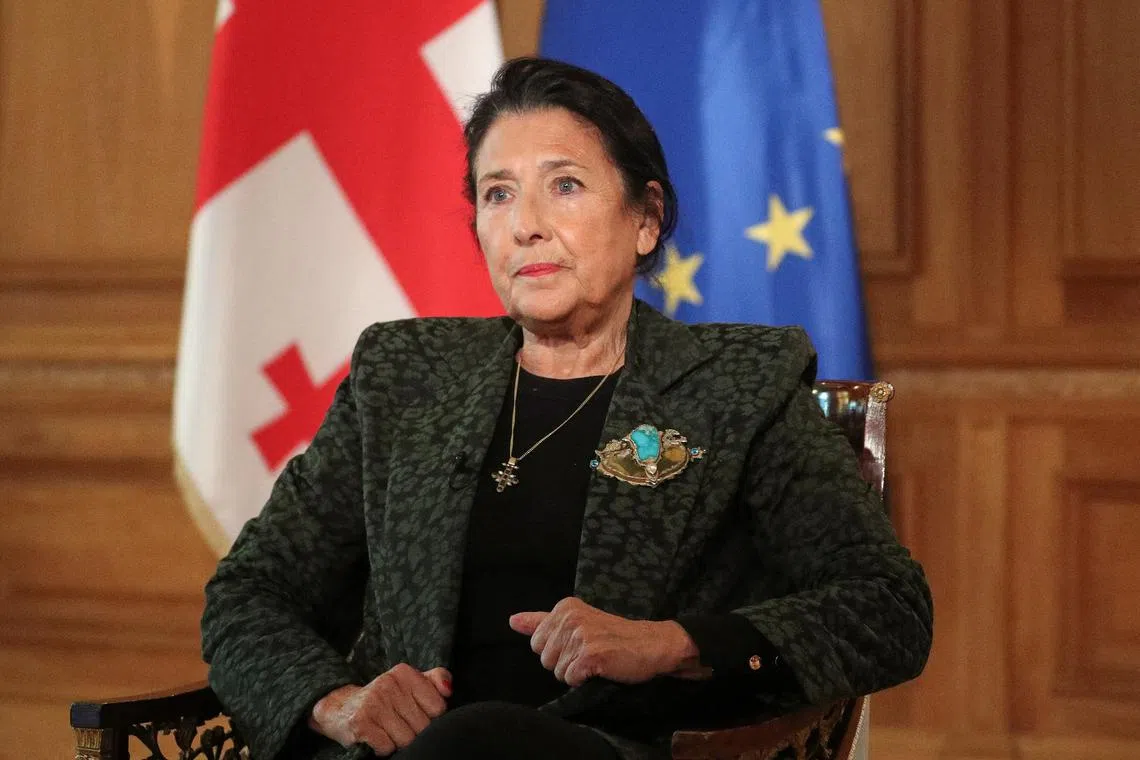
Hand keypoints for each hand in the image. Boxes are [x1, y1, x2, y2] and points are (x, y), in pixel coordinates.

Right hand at [308, 664, 450, 755]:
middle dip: (414, 731)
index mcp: (404, 673)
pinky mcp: (360, 723)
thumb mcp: (409, 682)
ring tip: (388, 731)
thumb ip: (435, 679)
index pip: (437, 707)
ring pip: (407, 740)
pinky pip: (387, 747)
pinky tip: (377, 737)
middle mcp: (388, 684)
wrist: (340, 706)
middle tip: (400, 724)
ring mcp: (373, 703)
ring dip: (399, 741)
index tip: (415, 713)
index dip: (429, 717)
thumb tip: (448, 690)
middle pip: (423, 726)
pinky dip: (384, 748)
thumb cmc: (384, 697)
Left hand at [509, 597, 699, 686]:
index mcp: (564, 607)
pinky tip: (601, 668)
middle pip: (544, 659)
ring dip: (575, 673)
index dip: (557, 651)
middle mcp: (570, 617)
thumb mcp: (577, 622)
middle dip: (564, 664)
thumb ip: (542, 621)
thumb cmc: (615, 637)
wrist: (652, 645)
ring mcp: (580, 635)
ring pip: (556, 671)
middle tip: (589, 653)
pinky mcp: (590, 654)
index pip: (536, 642)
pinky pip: (570, 678)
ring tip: (597, 660)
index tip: (580, 644)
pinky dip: (584, 680)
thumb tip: (513, 621)